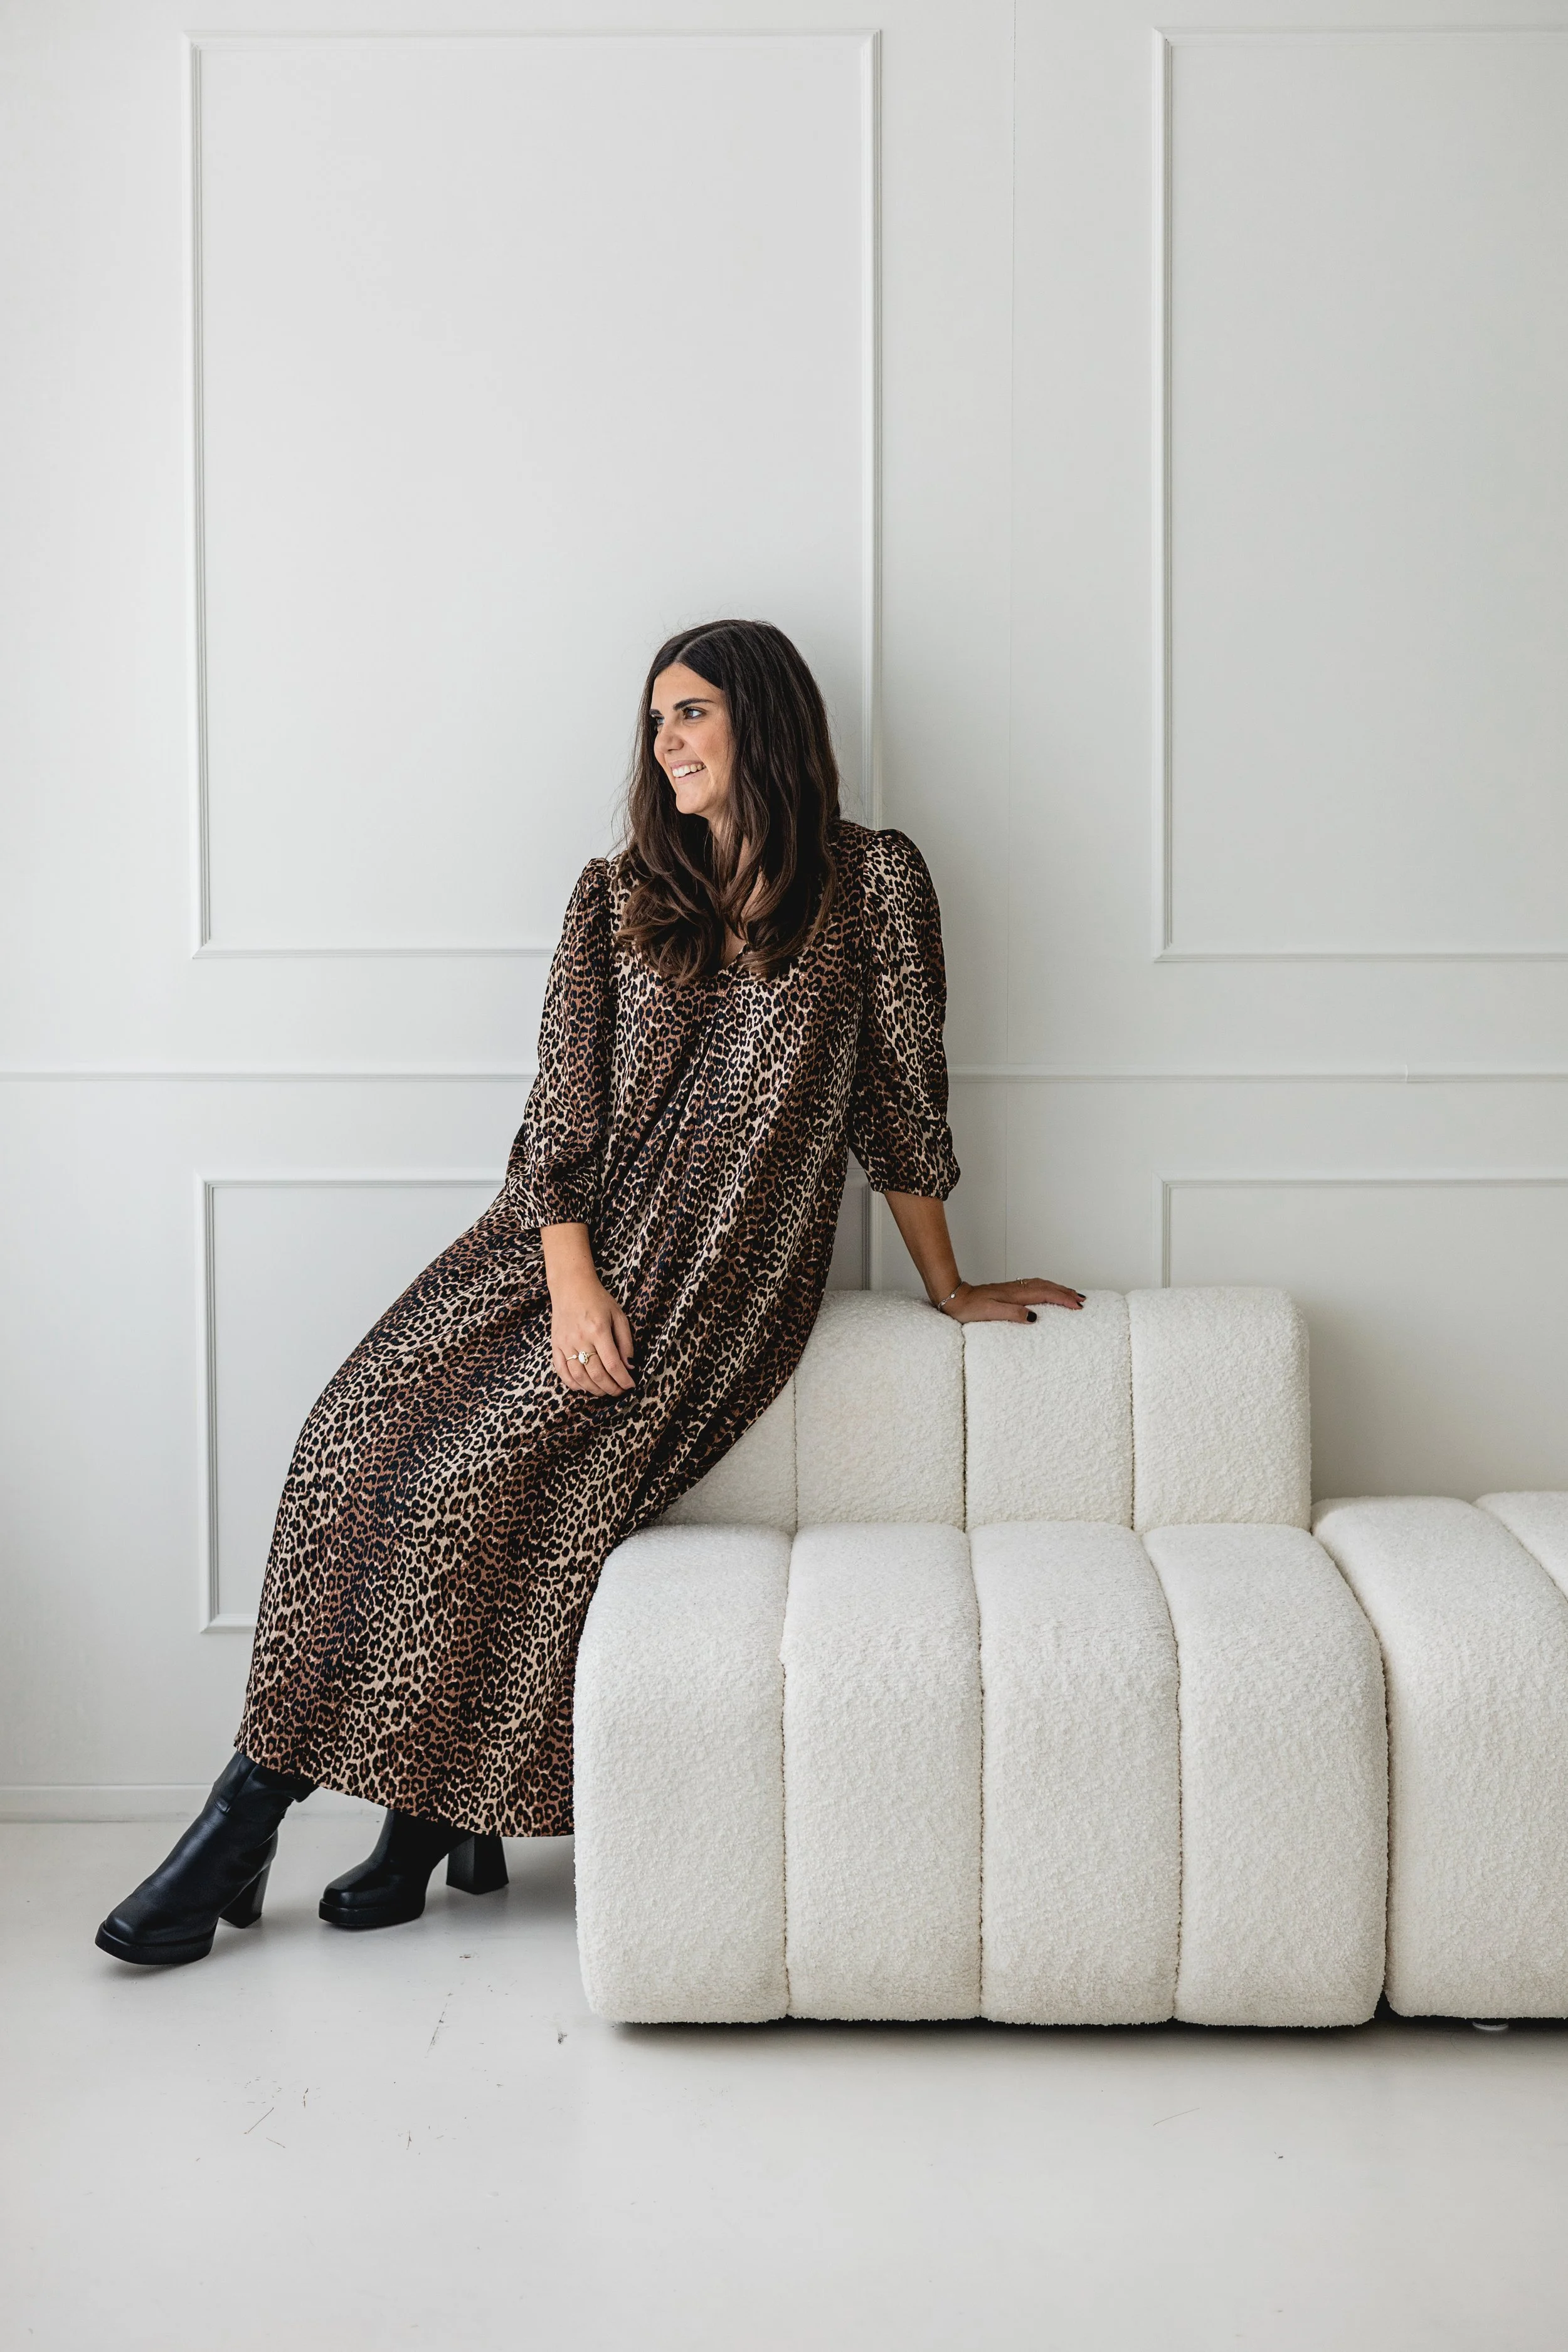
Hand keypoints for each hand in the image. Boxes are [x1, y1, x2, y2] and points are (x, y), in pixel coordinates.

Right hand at [550, 1271, 635, 1394]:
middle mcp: (580, 1338)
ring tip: (604, 1392)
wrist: (571, 1286)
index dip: (623, 1380)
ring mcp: (565, 1343)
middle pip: (596, 1374)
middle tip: (620, 1392)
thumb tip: (629, 1366)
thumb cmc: (598, 1300)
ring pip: (579, 1376)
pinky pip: (562, 1370)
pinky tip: (583, 1388)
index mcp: (598, 1330)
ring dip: (594, 1390)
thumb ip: (625, 1342)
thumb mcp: (618, 1316)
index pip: (612, 1364)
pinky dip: (572, 1383)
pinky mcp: (555, 1345)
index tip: (631, 1386)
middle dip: (611, 1388)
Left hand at [938, 1278, 1084, 1323]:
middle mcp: (1017, 1288)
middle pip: (1048, 1287)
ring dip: (1058, 1289)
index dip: (1063, 1299)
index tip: (1078, 1306)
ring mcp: (1014, 1288)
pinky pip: (1035, 1286)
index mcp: (1016, 1294)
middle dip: (1066, 1292)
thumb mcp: (990, 1313)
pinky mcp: (1009, 1291)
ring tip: (1072, 1295)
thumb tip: (1033, 1317)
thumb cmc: (969, 1308)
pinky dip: (1047, 1288)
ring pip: (1042, 1285)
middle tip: (1082, 1300)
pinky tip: (1048, 1291)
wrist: (955, 1298)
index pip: (1046, 1294)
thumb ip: (1012, 1314)